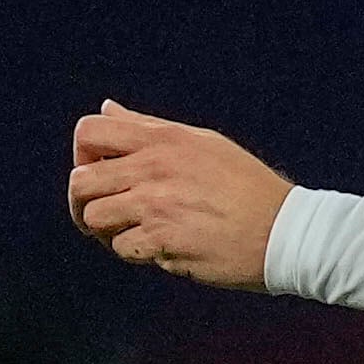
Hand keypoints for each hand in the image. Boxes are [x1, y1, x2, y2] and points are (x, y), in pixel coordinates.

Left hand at [67, 101, 290, 287]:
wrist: (284, 230)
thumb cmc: (246, 187)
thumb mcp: (201, 142)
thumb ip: (149, 127)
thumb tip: (107, 109)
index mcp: (162, 139)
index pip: (89, 132)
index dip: (83, 155)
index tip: (100, 172)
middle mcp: (153, 168)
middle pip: (80, 181)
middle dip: (84, 201)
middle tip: (107, 214)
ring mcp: (156, 206)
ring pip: (94, 219)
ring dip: (108, 230)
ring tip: (134, 233)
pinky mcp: (163, 242)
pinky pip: (122, 249)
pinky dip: (136, 253)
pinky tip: (161, 248)